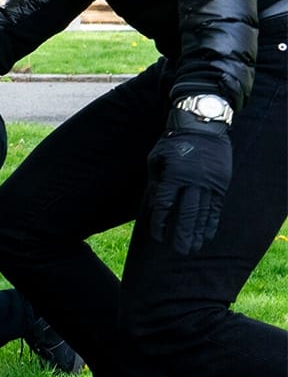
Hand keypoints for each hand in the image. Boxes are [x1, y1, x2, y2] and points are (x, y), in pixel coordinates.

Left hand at [144, 111, 232, 255]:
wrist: (203, 126)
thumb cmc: (173, 142)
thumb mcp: (157, 158)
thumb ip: (156, 182)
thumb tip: (157, 206)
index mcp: (173, 175)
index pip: (166, 205)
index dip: (161, 222)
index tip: (158, 236)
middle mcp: (193, 181)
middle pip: (187, 214)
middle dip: (182, 234)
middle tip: (179, 250)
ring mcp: (210, 184)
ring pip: (203, 213)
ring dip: (197, 233)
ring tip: (192, 248)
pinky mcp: (221, 184)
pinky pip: (216, 208)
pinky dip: (211, 223)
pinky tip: (206, 235)